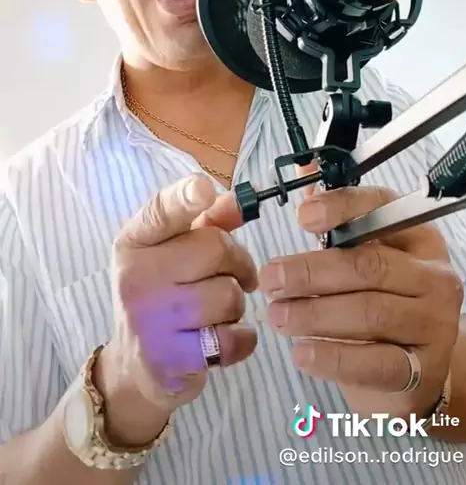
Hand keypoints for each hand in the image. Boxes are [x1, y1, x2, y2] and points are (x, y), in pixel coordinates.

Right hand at [99, 173, 256, 444]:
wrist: (134, 365)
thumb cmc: (162, 295)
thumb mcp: (174, 252)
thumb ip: (208, 223)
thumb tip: (243, 199)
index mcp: (134, 242)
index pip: (160, 211)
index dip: (184, 197)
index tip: (203, 188)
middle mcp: (135, 277)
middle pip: (215, 249)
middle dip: (237, 262)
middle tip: (233, 276)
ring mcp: (150, 320)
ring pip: (229, 295)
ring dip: (236, 304)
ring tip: (219, 312)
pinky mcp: (170, 359)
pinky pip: (232, 339)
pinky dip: (242, 339)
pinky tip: (225, 338)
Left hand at [259, 183, 463, 418]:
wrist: (413, 373)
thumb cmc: (378, 301)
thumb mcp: (362, 255)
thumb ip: (334, 217)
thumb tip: (302, 167)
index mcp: (417, 238)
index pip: (383, 210)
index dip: (342, 209)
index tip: (303, 217)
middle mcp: (433, 277)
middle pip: (370, 266)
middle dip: (313, 271)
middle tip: (272, 278)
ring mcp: (434, 324)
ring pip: (371, 313)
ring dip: (316, 314)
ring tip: (278, 316)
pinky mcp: (424, 370)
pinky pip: (375, 362)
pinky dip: (333, 358)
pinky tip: (302, 353)